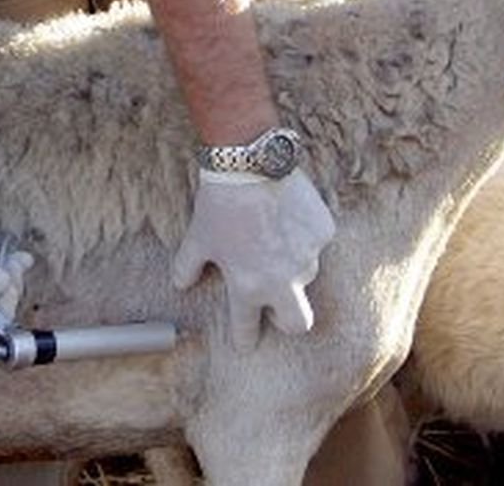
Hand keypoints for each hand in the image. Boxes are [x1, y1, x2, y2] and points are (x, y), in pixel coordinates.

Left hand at [171, 169, 335, 350]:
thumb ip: (187, 267)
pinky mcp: (324, 232)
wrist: (249, 162)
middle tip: (275, 304)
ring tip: (272, 235)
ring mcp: (308, 256)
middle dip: (287, 321)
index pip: (247, 329)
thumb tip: (180, 285)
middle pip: (298, 324)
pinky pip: (316, 242)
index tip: (245, 342)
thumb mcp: (197, 237)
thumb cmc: (219, 203)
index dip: (244, 338)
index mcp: (247, 286)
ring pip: (306, 275)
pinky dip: (304, 234)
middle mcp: (282, 280)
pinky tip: (287, 214)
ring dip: (291, 266)